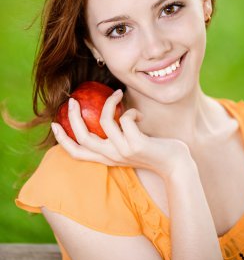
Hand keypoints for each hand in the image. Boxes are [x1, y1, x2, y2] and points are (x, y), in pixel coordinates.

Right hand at [51, 89, 191, 178]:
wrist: (175, 165)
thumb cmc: (152, 152)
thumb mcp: (128, 146)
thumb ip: (115, 137)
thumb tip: (106, 114)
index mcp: (106, 158)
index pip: (76, 152)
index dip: (62, 139)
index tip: (54, 124)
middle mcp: (111, 156)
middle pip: (83, 137)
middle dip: (74, 116)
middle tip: (73, 100)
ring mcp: (123, 151)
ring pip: (105, 121)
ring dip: (111, 102)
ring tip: (119, 94)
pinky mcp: (136, 144)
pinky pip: (126, 118)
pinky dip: (131, 111)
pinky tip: (139, 114)